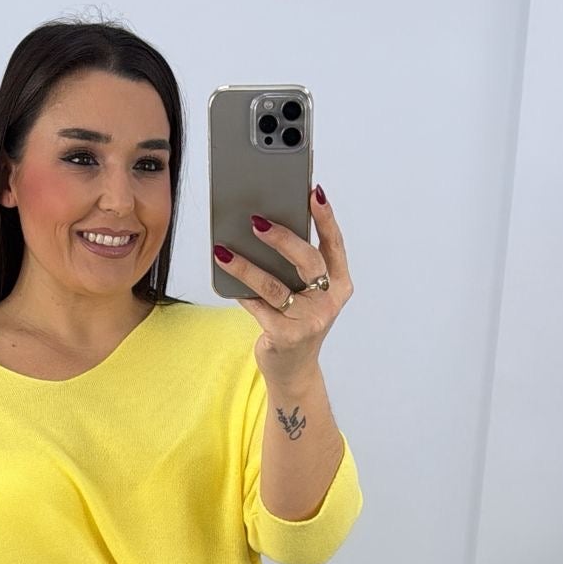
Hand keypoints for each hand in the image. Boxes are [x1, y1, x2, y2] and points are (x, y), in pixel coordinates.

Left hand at [214, 185, 352, 383]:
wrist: (293, 370)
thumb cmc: (296, 322)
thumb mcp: (304, 294)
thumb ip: (296, 267)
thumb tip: (261, 228)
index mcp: (339, 284)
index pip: (334, 244)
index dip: (325, 218)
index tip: (312, 193)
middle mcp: (329, 302)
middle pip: (307, 261)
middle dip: (282, 238)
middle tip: (257, 221)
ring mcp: (309, 321)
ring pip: (274, 286)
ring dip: (246, 267)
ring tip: (223, 251)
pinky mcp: (286, 336)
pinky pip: (257, 306)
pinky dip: (240, 291)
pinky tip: (224, 276)